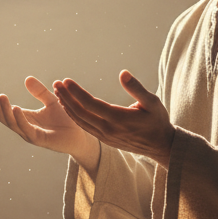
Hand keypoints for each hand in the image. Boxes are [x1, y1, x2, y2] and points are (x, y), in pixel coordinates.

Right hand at [0, 77, 99, 170]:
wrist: (80, 136)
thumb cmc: (66, 120)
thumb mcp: (52, 101)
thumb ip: (40, 92)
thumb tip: (27, 78)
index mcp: (23, 117)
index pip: (3, 108)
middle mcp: (23, 126)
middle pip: (3, 115)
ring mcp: (29, 134)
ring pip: (11, 123)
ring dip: (4, 109)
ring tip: (1, 96)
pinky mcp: (39, 139)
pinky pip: (25, 129)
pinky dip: (19, 118)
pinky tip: (15, 108)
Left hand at [53, 70, 174, 167]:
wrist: (161, 145)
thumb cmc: (158, 120)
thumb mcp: (152, 102)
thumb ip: (137, 88)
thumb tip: (123, 73)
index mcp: (119, 118)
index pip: (91, 103)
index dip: (76, 92)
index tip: (66, 80)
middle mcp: (109, 129)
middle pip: (81, 113)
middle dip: (66, 97)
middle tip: (56, 84)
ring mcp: (105, 137)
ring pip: (80, 122)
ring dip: (67, 107)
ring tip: (58, 93)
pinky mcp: (105, 140)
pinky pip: (85, 128)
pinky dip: (74, 116)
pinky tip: (68, 107)